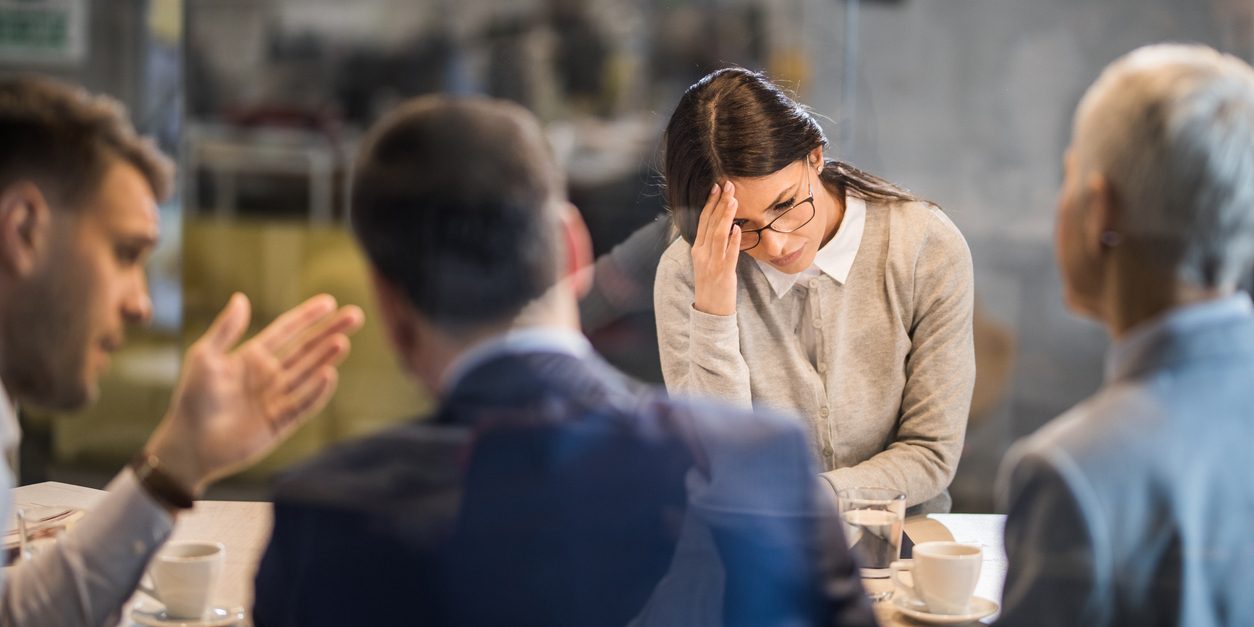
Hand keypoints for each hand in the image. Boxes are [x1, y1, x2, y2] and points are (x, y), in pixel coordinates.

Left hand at [145, 293, 364, 495]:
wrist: (189, 445)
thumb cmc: (193, 399)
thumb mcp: (204, 357)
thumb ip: (225, 329)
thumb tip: (241, 298)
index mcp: (253, 357)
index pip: (287, 331)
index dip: (308, 316)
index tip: (330, 302)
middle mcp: (270, 375)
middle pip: (307, 349)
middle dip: (330, 332)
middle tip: (355, 315)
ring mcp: (278, 398)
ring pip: (309, 373)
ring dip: (326, 357)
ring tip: (342, 342)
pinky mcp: (282, 422)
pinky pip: (304, 403)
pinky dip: (317, 390)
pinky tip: (330, 374)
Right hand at [691, 181, 741, 315]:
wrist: (710, 312)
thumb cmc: (712, 286)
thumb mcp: (707, 262)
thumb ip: (712, 245)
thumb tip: (724, 226)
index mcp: (697, 249)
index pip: (703, 221)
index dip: (710, 203)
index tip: (717, 187)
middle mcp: (702, 254)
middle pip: (710, 224)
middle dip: (719, 203)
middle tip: (728, 186)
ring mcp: (712, 264)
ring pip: (719, 236)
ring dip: (726, 216)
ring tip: (733, 200)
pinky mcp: (723, 274)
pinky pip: (729, 255)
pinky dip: (733, 241)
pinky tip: (738, 228)